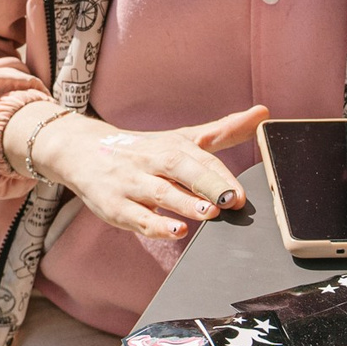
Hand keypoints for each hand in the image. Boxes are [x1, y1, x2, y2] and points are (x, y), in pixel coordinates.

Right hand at [33, 106, 270, 240]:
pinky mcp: (114, 206)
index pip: (199, 157)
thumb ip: (223, 131)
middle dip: (205, 184)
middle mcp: (151, 160)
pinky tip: (175, 231)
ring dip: (183, 204)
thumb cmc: (143, 149)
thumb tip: (264, 113)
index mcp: (170, 145)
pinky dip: (155, 225)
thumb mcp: (181, 138)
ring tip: (208, 215)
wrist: (81, 151)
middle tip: (230, 201)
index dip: (220, 175)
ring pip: (158, 192)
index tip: (240, 193)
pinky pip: (135, 216)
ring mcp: (131, 183)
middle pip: (179, 167)